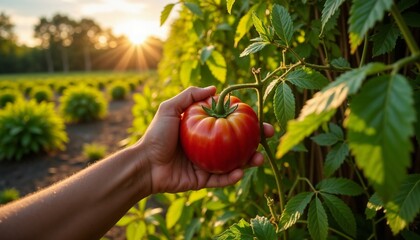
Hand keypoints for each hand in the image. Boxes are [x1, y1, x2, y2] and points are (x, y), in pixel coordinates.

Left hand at [138, 86, 274, 193]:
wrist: (144, 163)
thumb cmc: (156, 135)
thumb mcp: (170, 109)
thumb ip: (190, 96)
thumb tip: (215, 88)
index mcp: (204, 130)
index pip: (230, 122)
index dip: (246, 120)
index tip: (260, 117)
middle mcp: (209, 147)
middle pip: (237, 143)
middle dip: (256, 141)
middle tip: (268, 137)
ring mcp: (207, 164)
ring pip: (234, 163)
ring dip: (249, 161)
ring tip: (258, 158)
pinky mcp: (203, 180)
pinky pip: (221, 179)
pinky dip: (232, 177)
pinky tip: (240, 171)